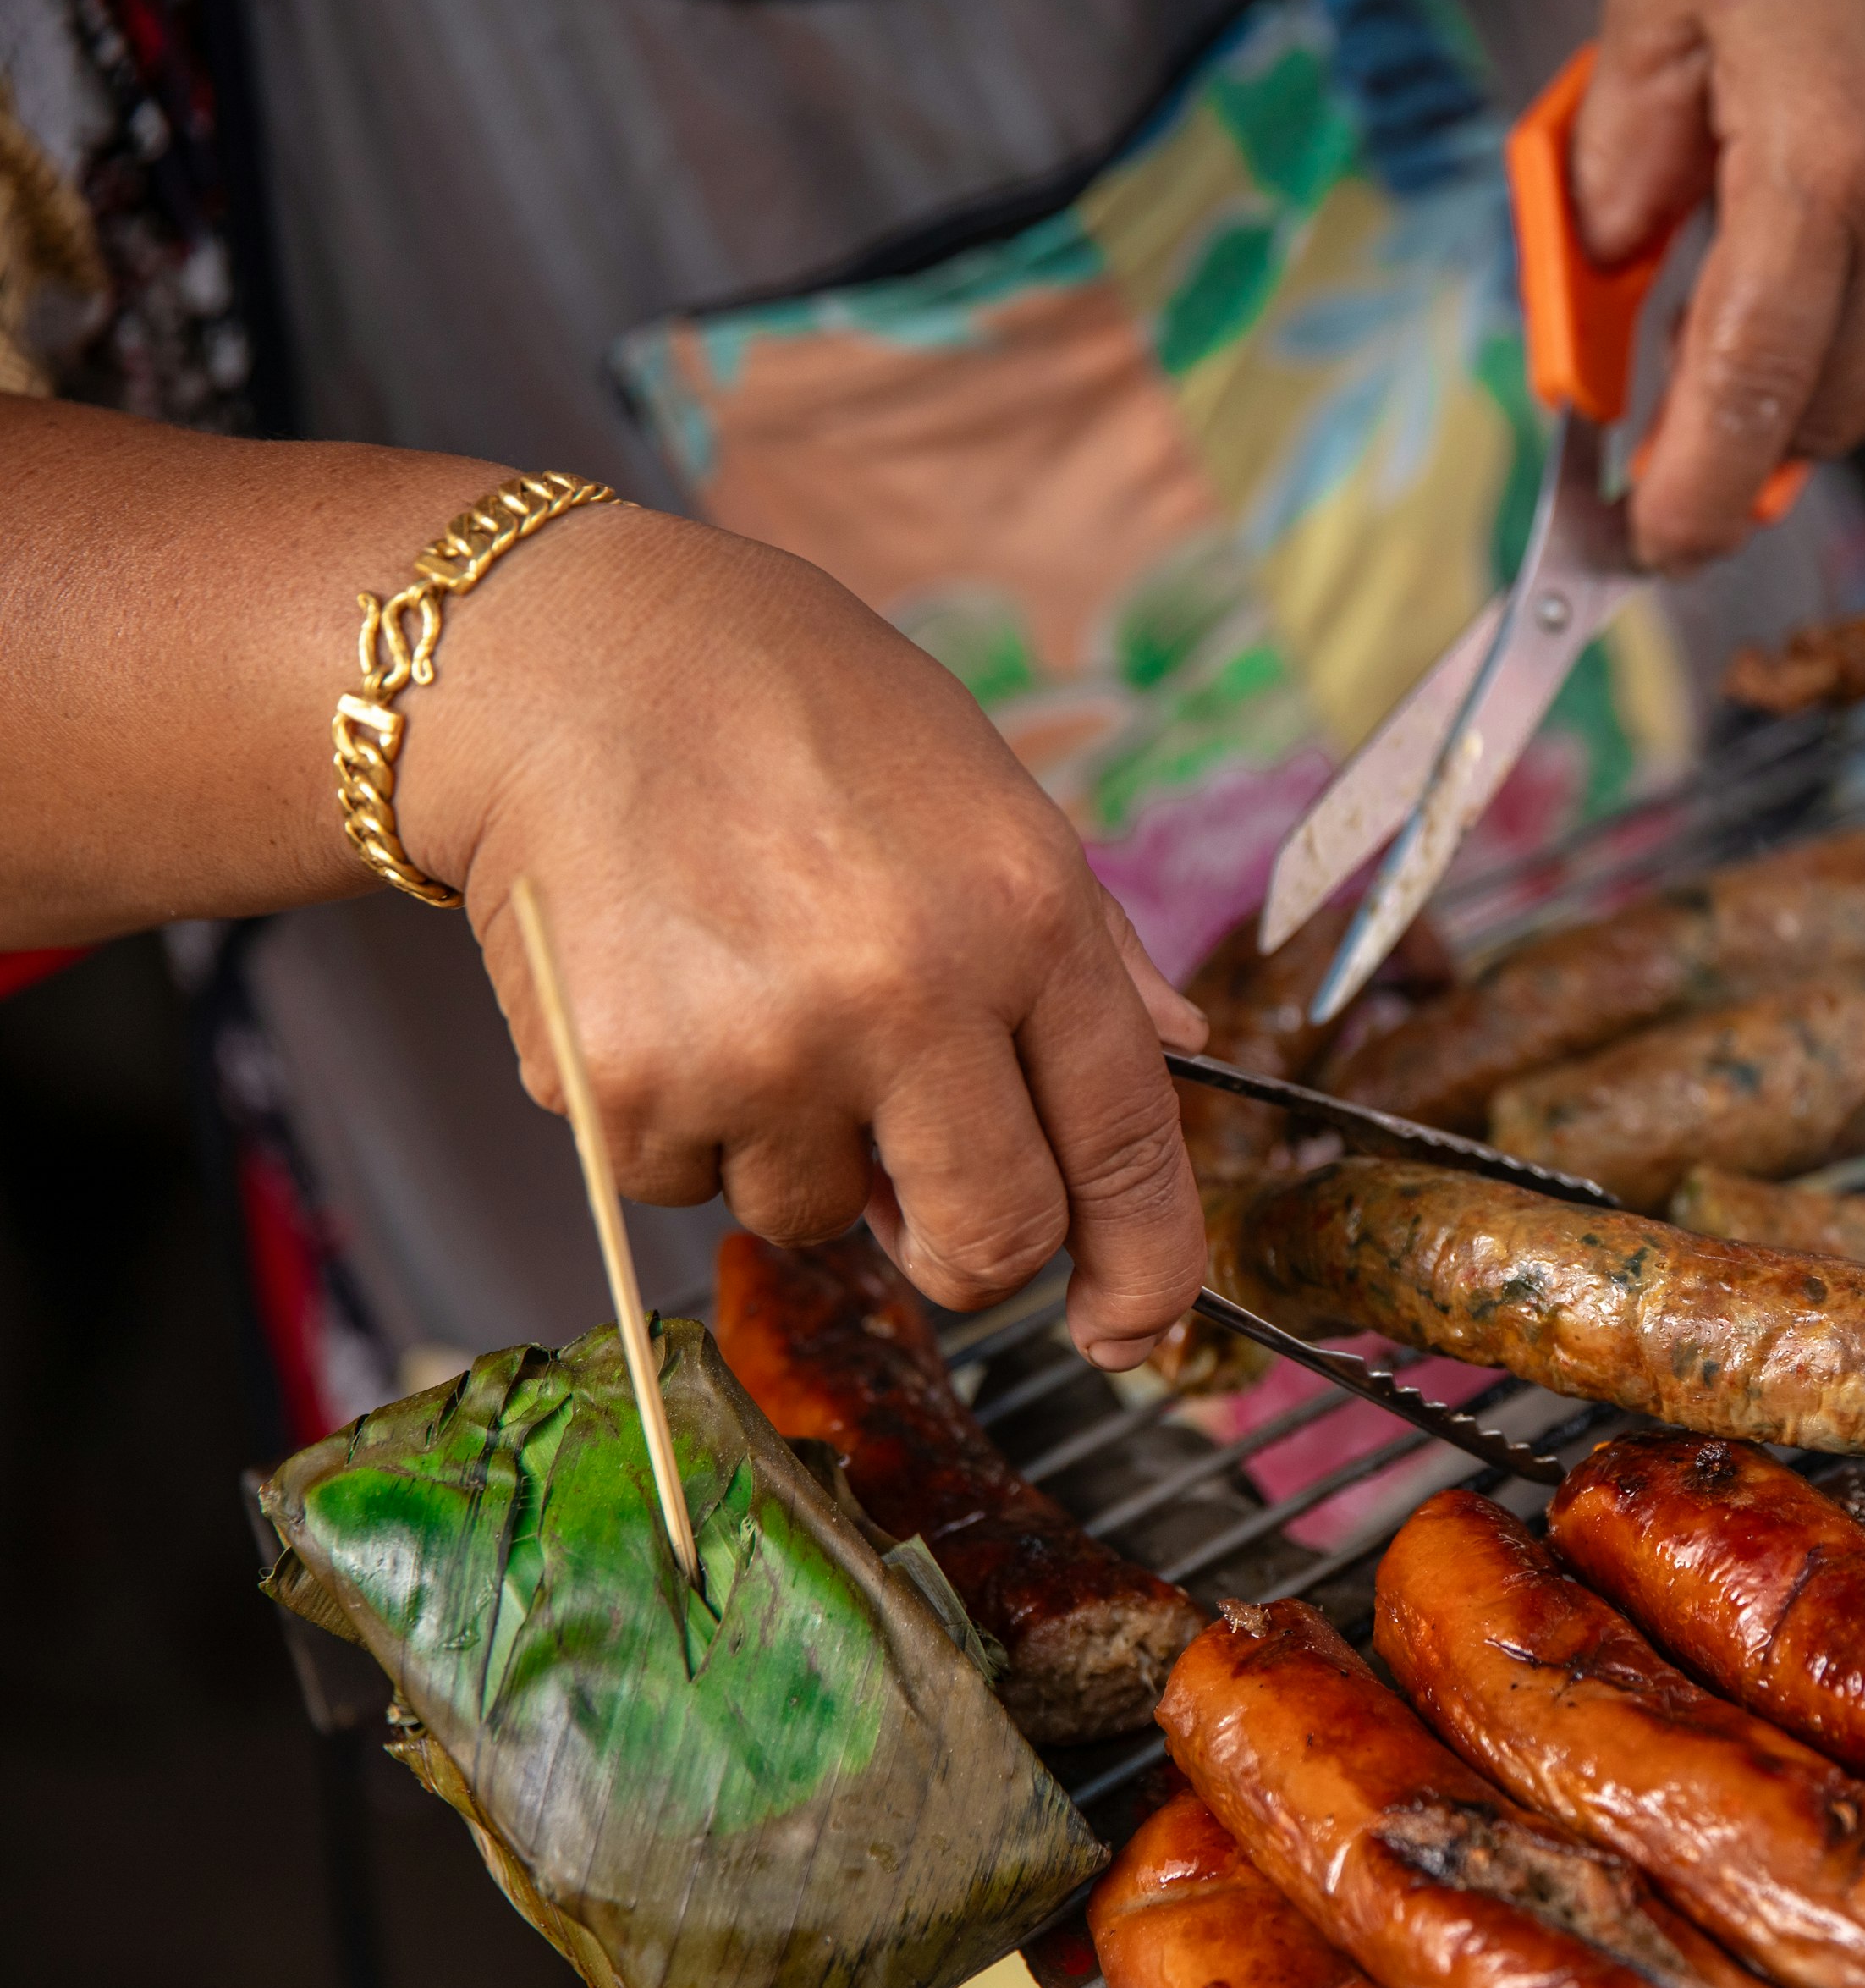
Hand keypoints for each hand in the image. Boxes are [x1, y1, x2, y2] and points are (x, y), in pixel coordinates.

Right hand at [413, 506, 1209, 1368]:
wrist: (563, 659)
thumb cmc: (791, 706)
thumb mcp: (985, 784)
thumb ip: (1085, 939)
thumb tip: (1178, 1050)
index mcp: (1022, 914)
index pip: (1126, 1143)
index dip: (1145, 1268)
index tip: (1135, 1328)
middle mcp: (905, 996)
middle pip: (991, 1243)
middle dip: (972, 1247)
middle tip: (925, 1186)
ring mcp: (761, 1054)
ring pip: (820, 1218)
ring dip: (805, 1152)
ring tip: (757, 995)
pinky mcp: (626, 1092)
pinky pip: (688, 1187)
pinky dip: (685, 1127)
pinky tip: (670, 996)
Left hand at [1575, 0, 1864, 570]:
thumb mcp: (1655, 15)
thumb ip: (1608, 180)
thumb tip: (1592, 339)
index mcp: (1820, 160)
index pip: (1752, 385)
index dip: (1697, 494)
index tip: (1653, 544)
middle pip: (1822, 418)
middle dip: (1742, 432)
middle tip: (1688, 380)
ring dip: (1821, 397)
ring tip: (1784, 298)